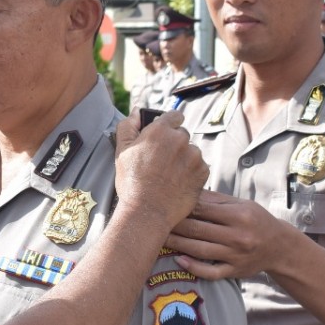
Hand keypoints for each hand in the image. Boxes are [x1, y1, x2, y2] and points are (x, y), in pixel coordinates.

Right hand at [114, 110, 207, 228]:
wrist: (147, 212)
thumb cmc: (131, 182)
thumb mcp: (121, 151)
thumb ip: (128, 126)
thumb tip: (135, 112)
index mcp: (160, 130)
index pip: (174, 115)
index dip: (169, 124)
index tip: (164, 136)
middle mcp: (180, 139)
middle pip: (182, 135)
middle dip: (174, 144)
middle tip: (161, 162)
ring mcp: (194, 156)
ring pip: (191, 151)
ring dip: (184, 159)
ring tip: (168, 175)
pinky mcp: (203, 172)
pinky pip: (199, 167)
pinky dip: (191, 173)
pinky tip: (177, 183)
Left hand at [166, 190, 286, 279]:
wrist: (280, 247)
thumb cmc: (255, 220)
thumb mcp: (241, 204)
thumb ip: (214, 200)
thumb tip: (185, 190)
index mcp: (239, 215)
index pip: (202, 210)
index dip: (180, 207)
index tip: (162, 204)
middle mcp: (238, 236)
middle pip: (197, 230)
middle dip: (173, 225)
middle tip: (151, 221)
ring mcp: (236, 256)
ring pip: (199, 250)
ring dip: (176, 245)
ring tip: (157, 239)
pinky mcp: (234, 271)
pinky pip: (210, 272)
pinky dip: (193, 267)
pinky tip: (178, 260)